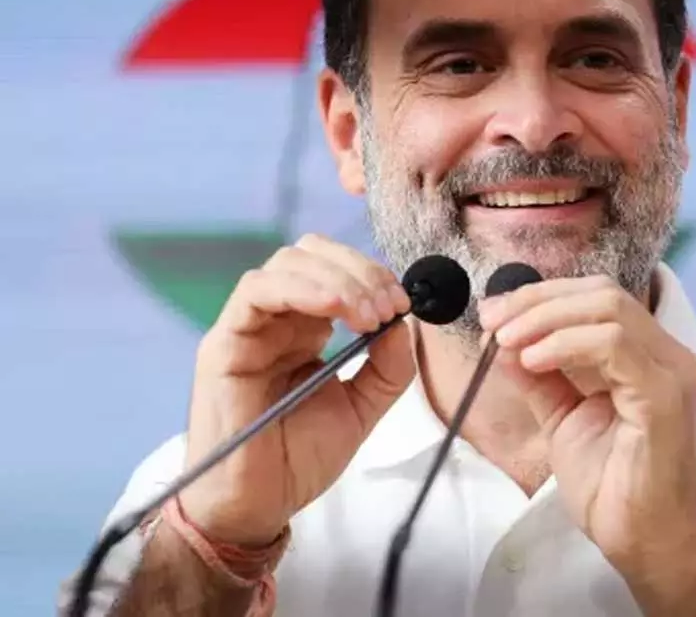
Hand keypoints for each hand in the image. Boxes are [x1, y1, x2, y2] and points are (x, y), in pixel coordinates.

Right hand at [178, 234, 415, 547]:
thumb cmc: (299, 459)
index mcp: (305, 328)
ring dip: (339, 280)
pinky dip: (302, 289)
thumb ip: (388, 366)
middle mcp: (275, 320)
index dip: (372, 275)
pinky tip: (336, 310)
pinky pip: (255, 293)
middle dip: (360, 271)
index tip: (403, 303)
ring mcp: (247, 328)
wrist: (259, 505)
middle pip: (312, 255)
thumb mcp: (362, 406)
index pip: (335, 269)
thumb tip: (405, 321)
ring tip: (369, 315)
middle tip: (390, 306)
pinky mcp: (223, 344)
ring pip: (286, 265)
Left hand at [480, 277, 695, 576]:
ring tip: (507, 341)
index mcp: (647, 355)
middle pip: (603, 293)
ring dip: (546, 318)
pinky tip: (533, 360)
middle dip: (539, 300)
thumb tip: (504, 340)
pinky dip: (566, 343)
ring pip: (609, 309)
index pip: (597, 299)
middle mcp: (667, 354)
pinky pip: (614, 345)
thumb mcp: (563, 419)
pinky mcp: (663, 395)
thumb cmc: (612, 487)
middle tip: (493, 321)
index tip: (493, 315)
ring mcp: (670, 372)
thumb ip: (541, 378)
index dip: (542, 297)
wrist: (643, 541)